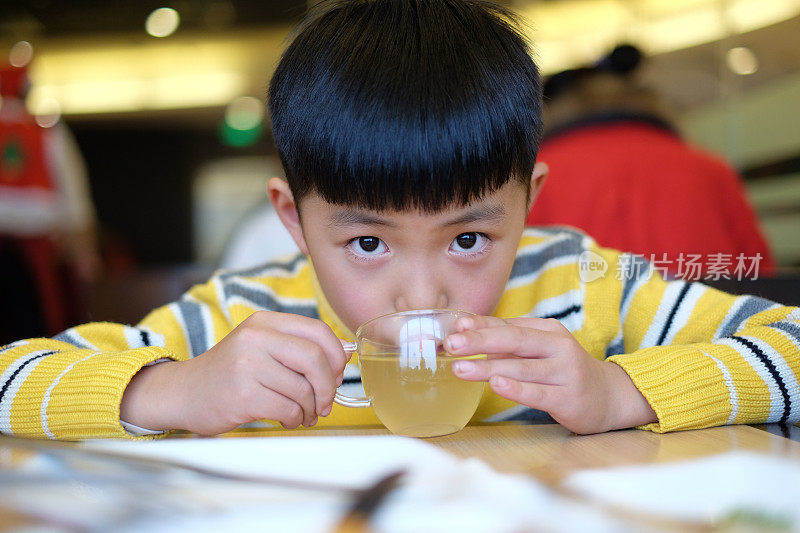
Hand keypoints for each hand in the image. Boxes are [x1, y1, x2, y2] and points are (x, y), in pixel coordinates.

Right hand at [121, 311, 347, 434]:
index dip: (336, 356)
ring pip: (303, 389)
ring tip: (305, 414)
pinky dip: (295, 419)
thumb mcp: (261, 347)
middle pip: (315, 359)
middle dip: (328, 386)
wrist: (183, 393)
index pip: (318, 331)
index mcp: (264, 322)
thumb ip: (298, 346)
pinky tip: (289, 419)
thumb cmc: (231, 372)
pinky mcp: (242, 395)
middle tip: (327, 402)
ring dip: (311, 408)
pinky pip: (288, 409)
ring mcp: (247, 366)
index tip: (336, 374)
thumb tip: (345, 353)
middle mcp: (255, 338)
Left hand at [443, 316, 655, 433]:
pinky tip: (496, 386)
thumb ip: (508, 343)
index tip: (454, 327)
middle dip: (479, 341)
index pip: (509, 326)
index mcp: (548, 331)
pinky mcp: (568, 398)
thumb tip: (467, 335)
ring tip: (460, 368)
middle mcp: (558, 347)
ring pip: (521, 368)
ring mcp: (565, 373)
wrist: (610, 396)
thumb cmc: (564, 371)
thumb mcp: (540, 350)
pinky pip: (538, 393)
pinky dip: (516, 389)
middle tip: (451, 344)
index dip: (481, 326)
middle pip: (514, 341)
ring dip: (488, 367)